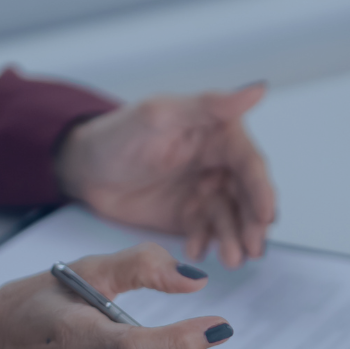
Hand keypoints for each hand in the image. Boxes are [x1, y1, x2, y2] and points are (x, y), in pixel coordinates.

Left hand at [58, 84, 274, 267]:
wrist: (82, 170)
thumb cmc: (117, 134)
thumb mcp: (161, 115)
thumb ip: (210, 106)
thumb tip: (257, 89)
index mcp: (219, 133)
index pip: (249, 164)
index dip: (261, 190)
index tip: (266, 216)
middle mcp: (218, 163)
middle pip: (247, 197)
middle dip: (252, 224)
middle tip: (251, 248)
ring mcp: (204, 192)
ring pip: (231, 219)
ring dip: (234, 239)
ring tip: (231, 259)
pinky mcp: (189, 216)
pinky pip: (207, 233)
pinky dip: (207, 244)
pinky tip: (196, 251)